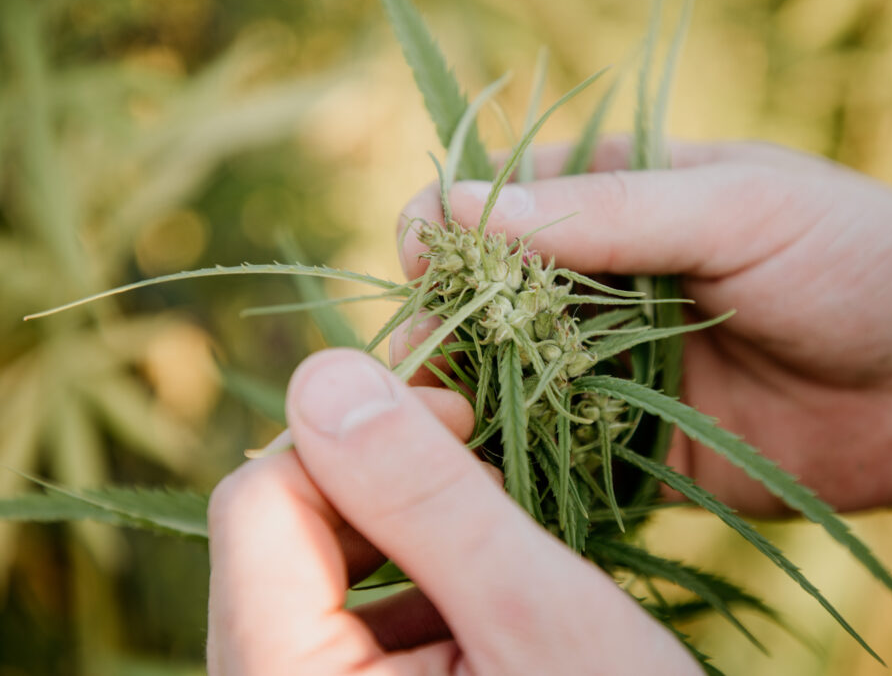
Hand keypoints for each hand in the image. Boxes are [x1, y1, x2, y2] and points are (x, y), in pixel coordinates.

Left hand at [207, 349, 696, 674]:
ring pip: (308, 567)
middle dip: (379, 476)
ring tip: (491, 530)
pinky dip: (405, 574)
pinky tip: (474, 586)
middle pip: (275, 533)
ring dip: (397, 521)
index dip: (357, 434)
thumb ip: (424, 498)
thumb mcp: (534, 618)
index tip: (464, 419)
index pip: (258, 504)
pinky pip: (339, 616)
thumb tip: (324, 372)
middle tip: (483, 466)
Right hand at [397, 137, 891, 513]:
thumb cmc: (860, 260)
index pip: (492, 201)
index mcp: (615, 199)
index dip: (444, 228)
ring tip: (435, 429)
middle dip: (440, 328)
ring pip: (503, 380)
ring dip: (464, 402)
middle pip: (481, 299)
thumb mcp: (739, 211)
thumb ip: (607, 214)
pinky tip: (483, 480)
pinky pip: (554, 453)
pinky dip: (515, 465)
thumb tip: (466, 209)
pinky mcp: (635, 445)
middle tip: (420, 370)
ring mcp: (610, 366)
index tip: (424, 265)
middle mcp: (598, 283)